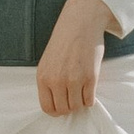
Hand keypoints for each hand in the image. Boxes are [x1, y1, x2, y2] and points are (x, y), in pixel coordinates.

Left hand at [37, 0, 116, 118]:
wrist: (80, 22)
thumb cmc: (65, 41)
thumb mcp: (48, 61)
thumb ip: (50, 81)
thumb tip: (58, 102)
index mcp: (43, 77)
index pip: (47, 108)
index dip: (57, 110)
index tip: (63, 105)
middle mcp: (56, 81)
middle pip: (64, 110)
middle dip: (70, 106)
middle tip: (75, 95)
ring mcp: (73, 80)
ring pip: (77, 106)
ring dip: (81, 101)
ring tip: (82, 88)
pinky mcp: (90, 78)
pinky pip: (90, 100)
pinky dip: (90, 97)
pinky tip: (90, 86)